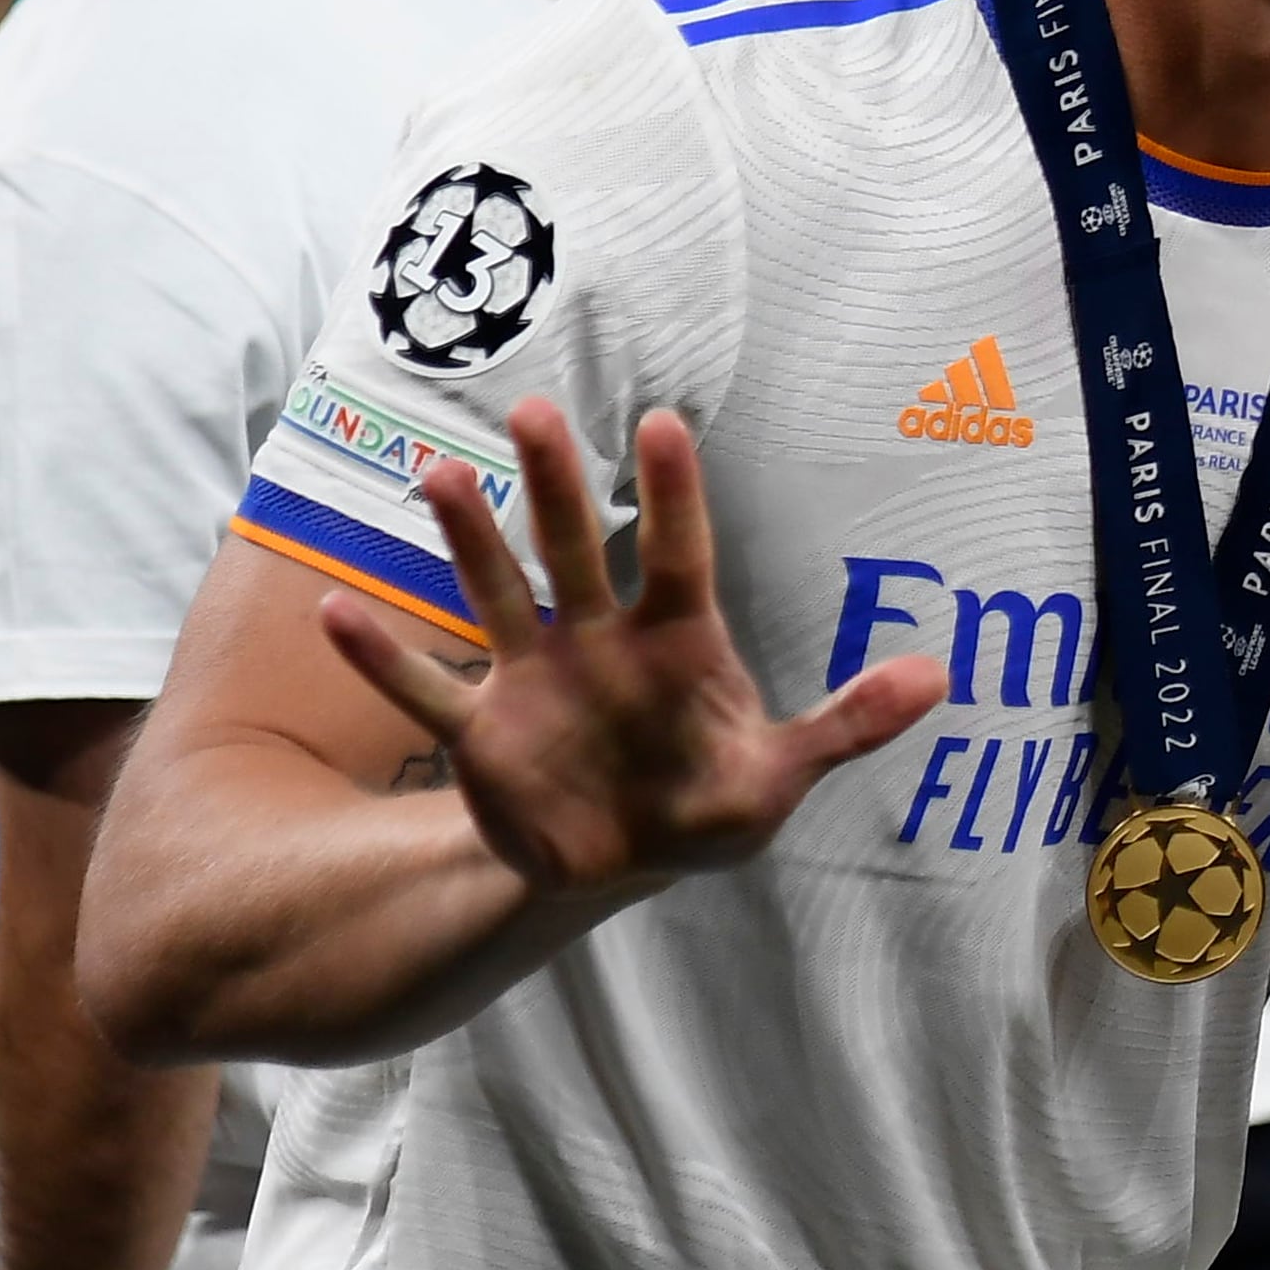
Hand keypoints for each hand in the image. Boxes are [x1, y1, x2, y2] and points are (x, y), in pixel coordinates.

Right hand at [317, 401, 942, 909]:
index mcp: (675, 642)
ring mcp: (530, 679)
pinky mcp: (480, 733)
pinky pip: (422, 691)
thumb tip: (938, 677)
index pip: (678, 553)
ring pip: (493, 596)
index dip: (675, 494)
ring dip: (465, 540)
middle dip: (557, 486)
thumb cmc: (708, 801)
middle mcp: (596, 642)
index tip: (666, 422)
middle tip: (537, 410)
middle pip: (575, 551)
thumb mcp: (781, 775)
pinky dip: (381, 657)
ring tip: (436, 472)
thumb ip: (848, 725)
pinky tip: (332, 608)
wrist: (625, 859)